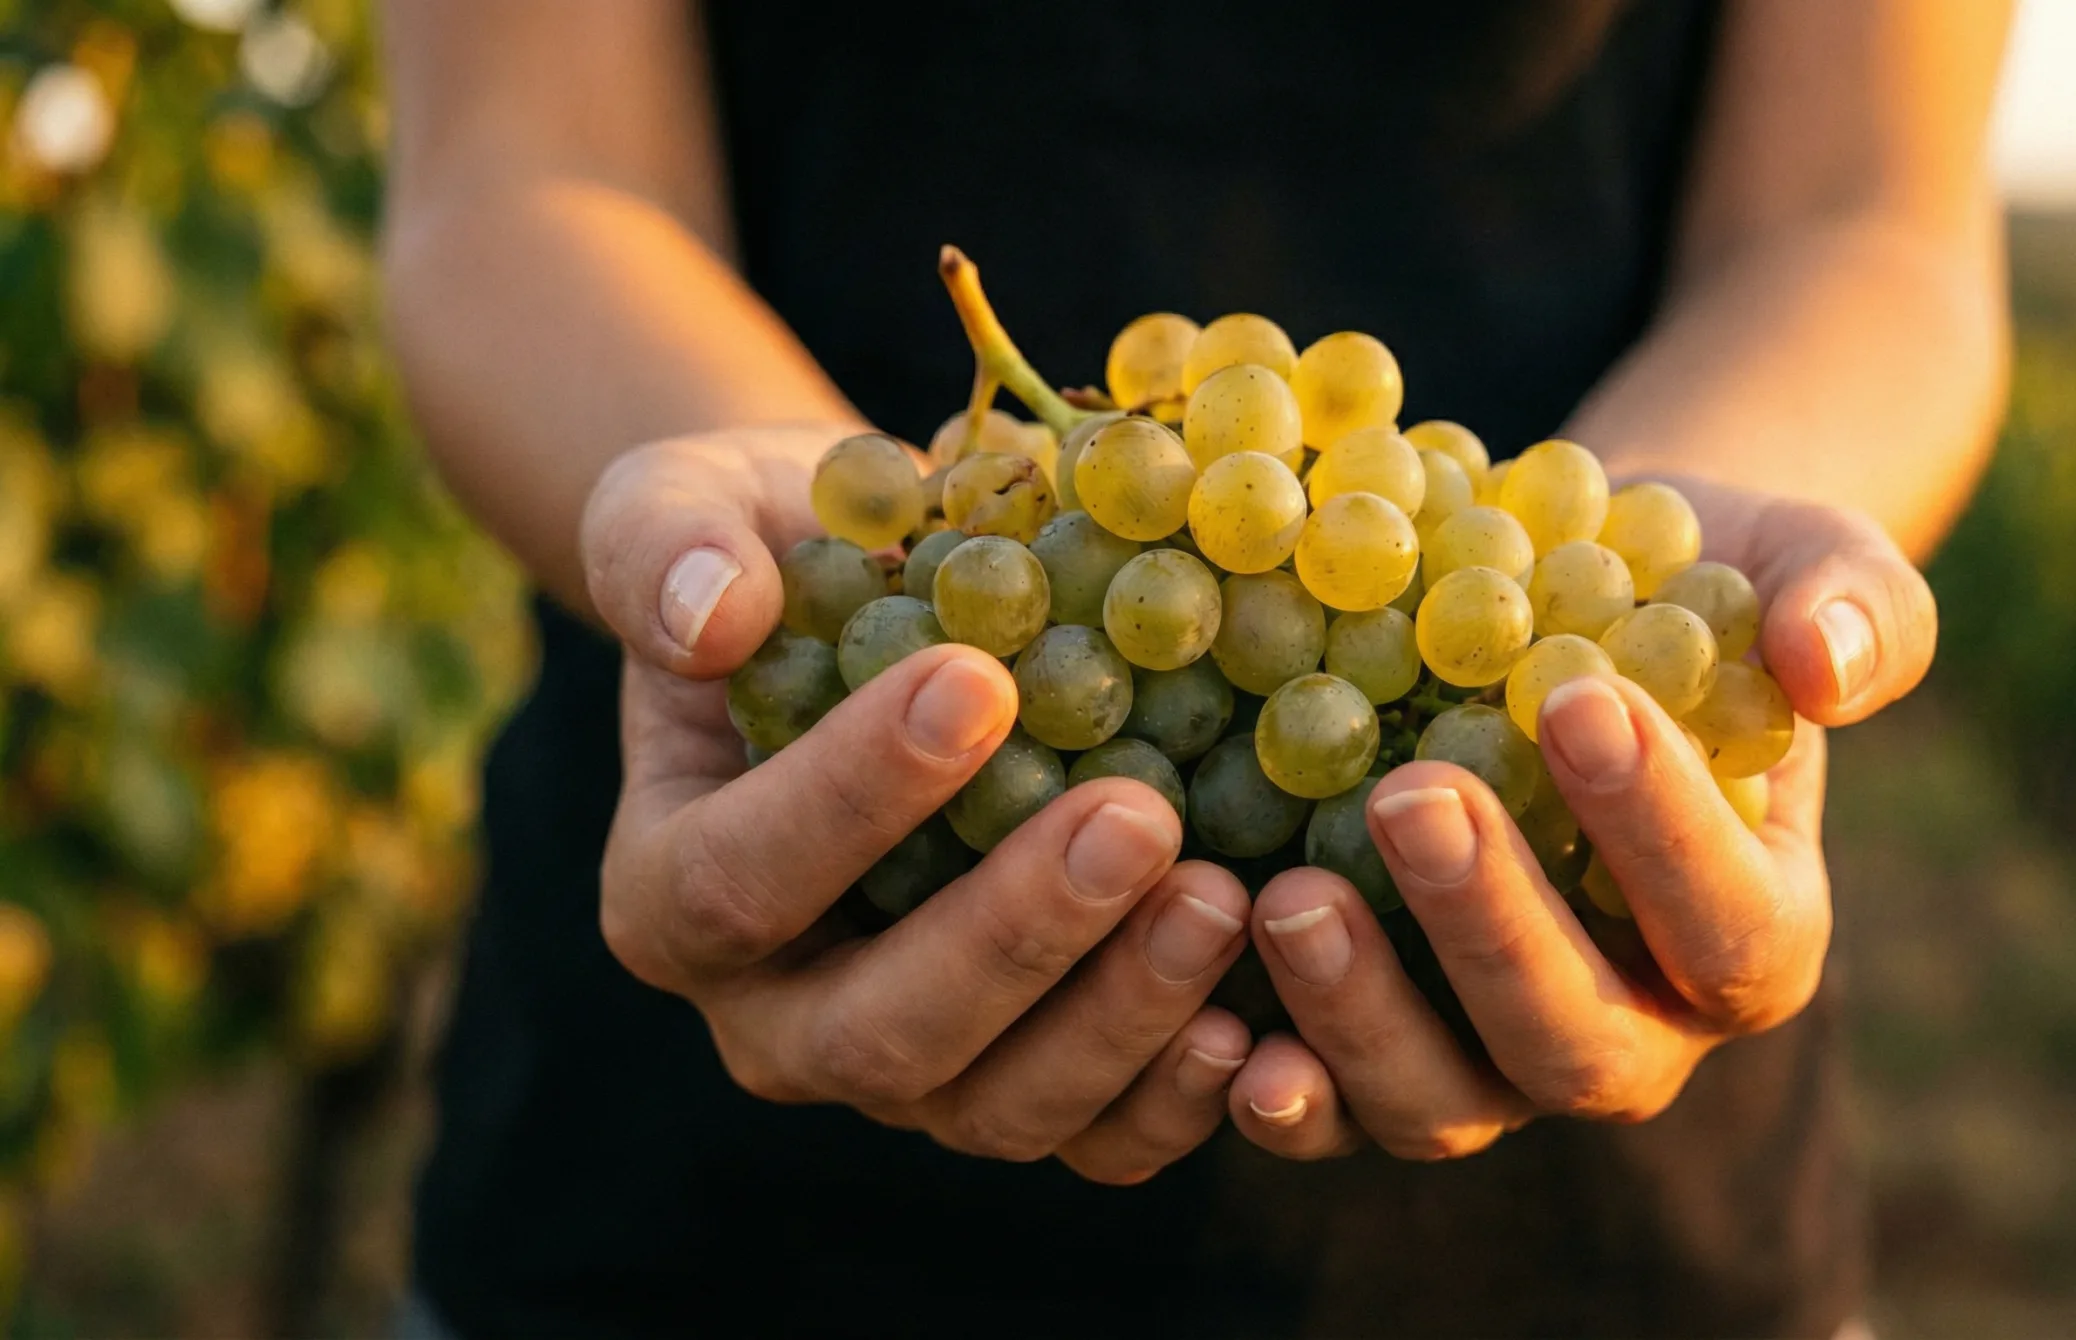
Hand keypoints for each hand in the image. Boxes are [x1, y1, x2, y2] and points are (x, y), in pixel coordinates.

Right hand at [581, 426, 1256, 1183]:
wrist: (873, 616)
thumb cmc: (772, 558)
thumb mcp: (687, 509)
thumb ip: (667, 550)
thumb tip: (708, 615)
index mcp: (671, 897)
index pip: (738, 879)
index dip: (852, 798)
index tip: (979, 683)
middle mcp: (775, 1019)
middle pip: (879, 1034)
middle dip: (1014, 934)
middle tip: (1137, 815)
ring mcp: (907, 1072)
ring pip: (998, 1106)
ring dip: (1118, 1016)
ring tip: (1223, 897)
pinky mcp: (1019, 1086)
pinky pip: (1093, 1140)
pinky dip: (1178, 1096)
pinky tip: (1262, 1019)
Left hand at [1226, 477, 1935, 1158]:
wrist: (1551, 607)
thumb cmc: (1686, 586)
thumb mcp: (1794, 559)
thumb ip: (1851, 604)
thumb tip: (1830, 664)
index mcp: (1754, 932)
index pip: (1727, 922)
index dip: (1660, 830)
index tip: (1573, 699)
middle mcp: (1634, 1029)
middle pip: (1574, 1039)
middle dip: (1491, 929)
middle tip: (1409, 800)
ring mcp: (1495, 1058)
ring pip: (1445, 1101)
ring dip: (1363, 1017)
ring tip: (1287, 897)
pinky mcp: (1378, 1054)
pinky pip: (1331, 1113)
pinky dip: (1276, 1091)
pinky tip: (1208, 1026)